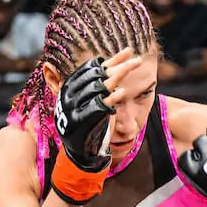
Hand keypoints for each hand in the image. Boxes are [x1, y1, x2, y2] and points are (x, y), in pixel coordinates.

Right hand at [49, 49, 141, 204]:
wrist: (78, 154)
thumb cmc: (87, 127)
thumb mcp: (88, 103)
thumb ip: (97, 87)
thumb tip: (110, 64)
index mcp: (69, 89)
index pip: (91, 68)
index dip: (111, 59)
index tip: (128, 52)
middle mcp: (69, 96)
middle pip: (98, 74)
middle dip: (119, 64)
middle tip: (137, 58)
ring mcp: (75, 108)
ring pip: (100, 86)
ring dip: (120, 74)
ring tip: (136, 65)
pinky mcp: (83, 121)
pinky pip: (99, 106)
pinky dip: (111, 98)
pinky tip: (123, 92)